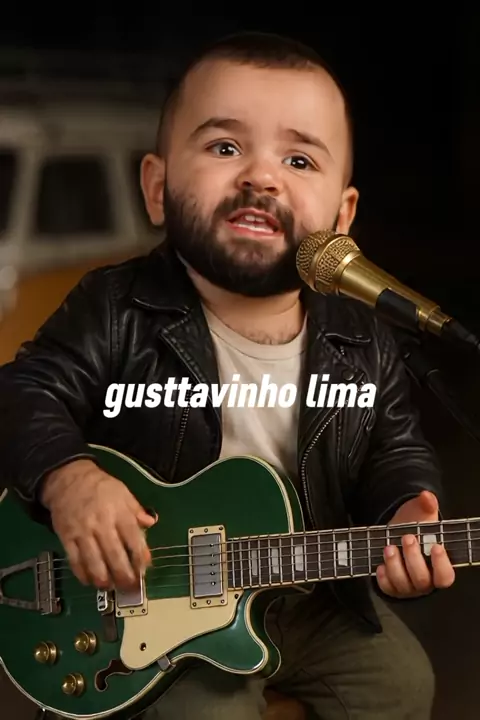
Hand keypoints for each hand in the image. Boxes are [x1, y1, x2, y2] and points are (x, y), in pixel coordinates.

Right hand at [41, 459, 155, 589]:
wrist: (68, 479)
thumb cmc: (100, 487)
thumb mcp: (123, 492)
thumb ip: (137, 510)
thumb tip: (151, 523)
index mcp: (119, 512)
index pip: (133, 538)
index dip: (140, 557)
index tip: (144, 569)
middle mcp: (101, 524)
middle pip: (115, 555)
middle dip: (124, 575)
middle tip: (130, 587)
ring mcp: (82, 533)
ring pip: (94, 562)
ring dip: (103, 579)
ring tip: (111, 588)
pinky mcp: (66, 538)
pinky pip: (74, 561)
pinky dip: (83, 574)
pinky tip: (90, 581)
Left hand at [376, 490, 454, 598]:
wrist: (396, 533)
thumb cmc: (415, 528)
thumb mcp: (422, 515)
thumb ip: (427, 506)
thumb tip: (426, 496)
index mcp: (438, 567)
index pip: (445, 576)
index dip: (442, 564)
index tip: (436, 546)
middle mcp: (425, 580)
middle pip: (422, 580)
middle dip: (414, 558)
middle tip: (407, 537)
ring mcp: (408, 586)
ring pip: (403, 584)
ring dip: (395, 566)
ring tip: (389, 547)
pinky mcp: (392, 587)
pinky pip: (387, 588)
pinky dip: (383, 578)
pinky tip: (380, 565)